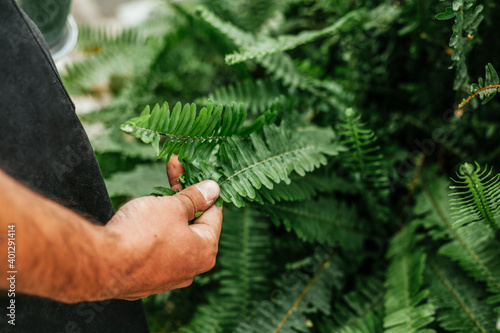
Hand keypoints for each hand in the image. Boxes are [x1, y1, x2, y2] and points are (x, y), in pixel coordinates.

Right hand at [102, 156, 222, 299]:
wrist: (102, 265)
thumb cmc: (144, 233)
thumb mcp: (173, 207)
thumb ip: (194, 198)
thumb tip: (213, 189)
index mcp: (205, 251)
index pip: (214, 213)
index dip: (204, 189)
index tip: (193, 170)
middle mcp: (190, 269)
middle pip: (192, 223)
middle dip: (182, 194)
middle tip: (173, 166)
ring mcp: (166, 277)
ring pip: (172, 236)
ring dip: (166, 211)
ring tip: (155, 189)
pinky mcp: (144, 280)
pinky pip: (154, 251)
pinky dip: (151, 232)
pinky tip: (141, 216)